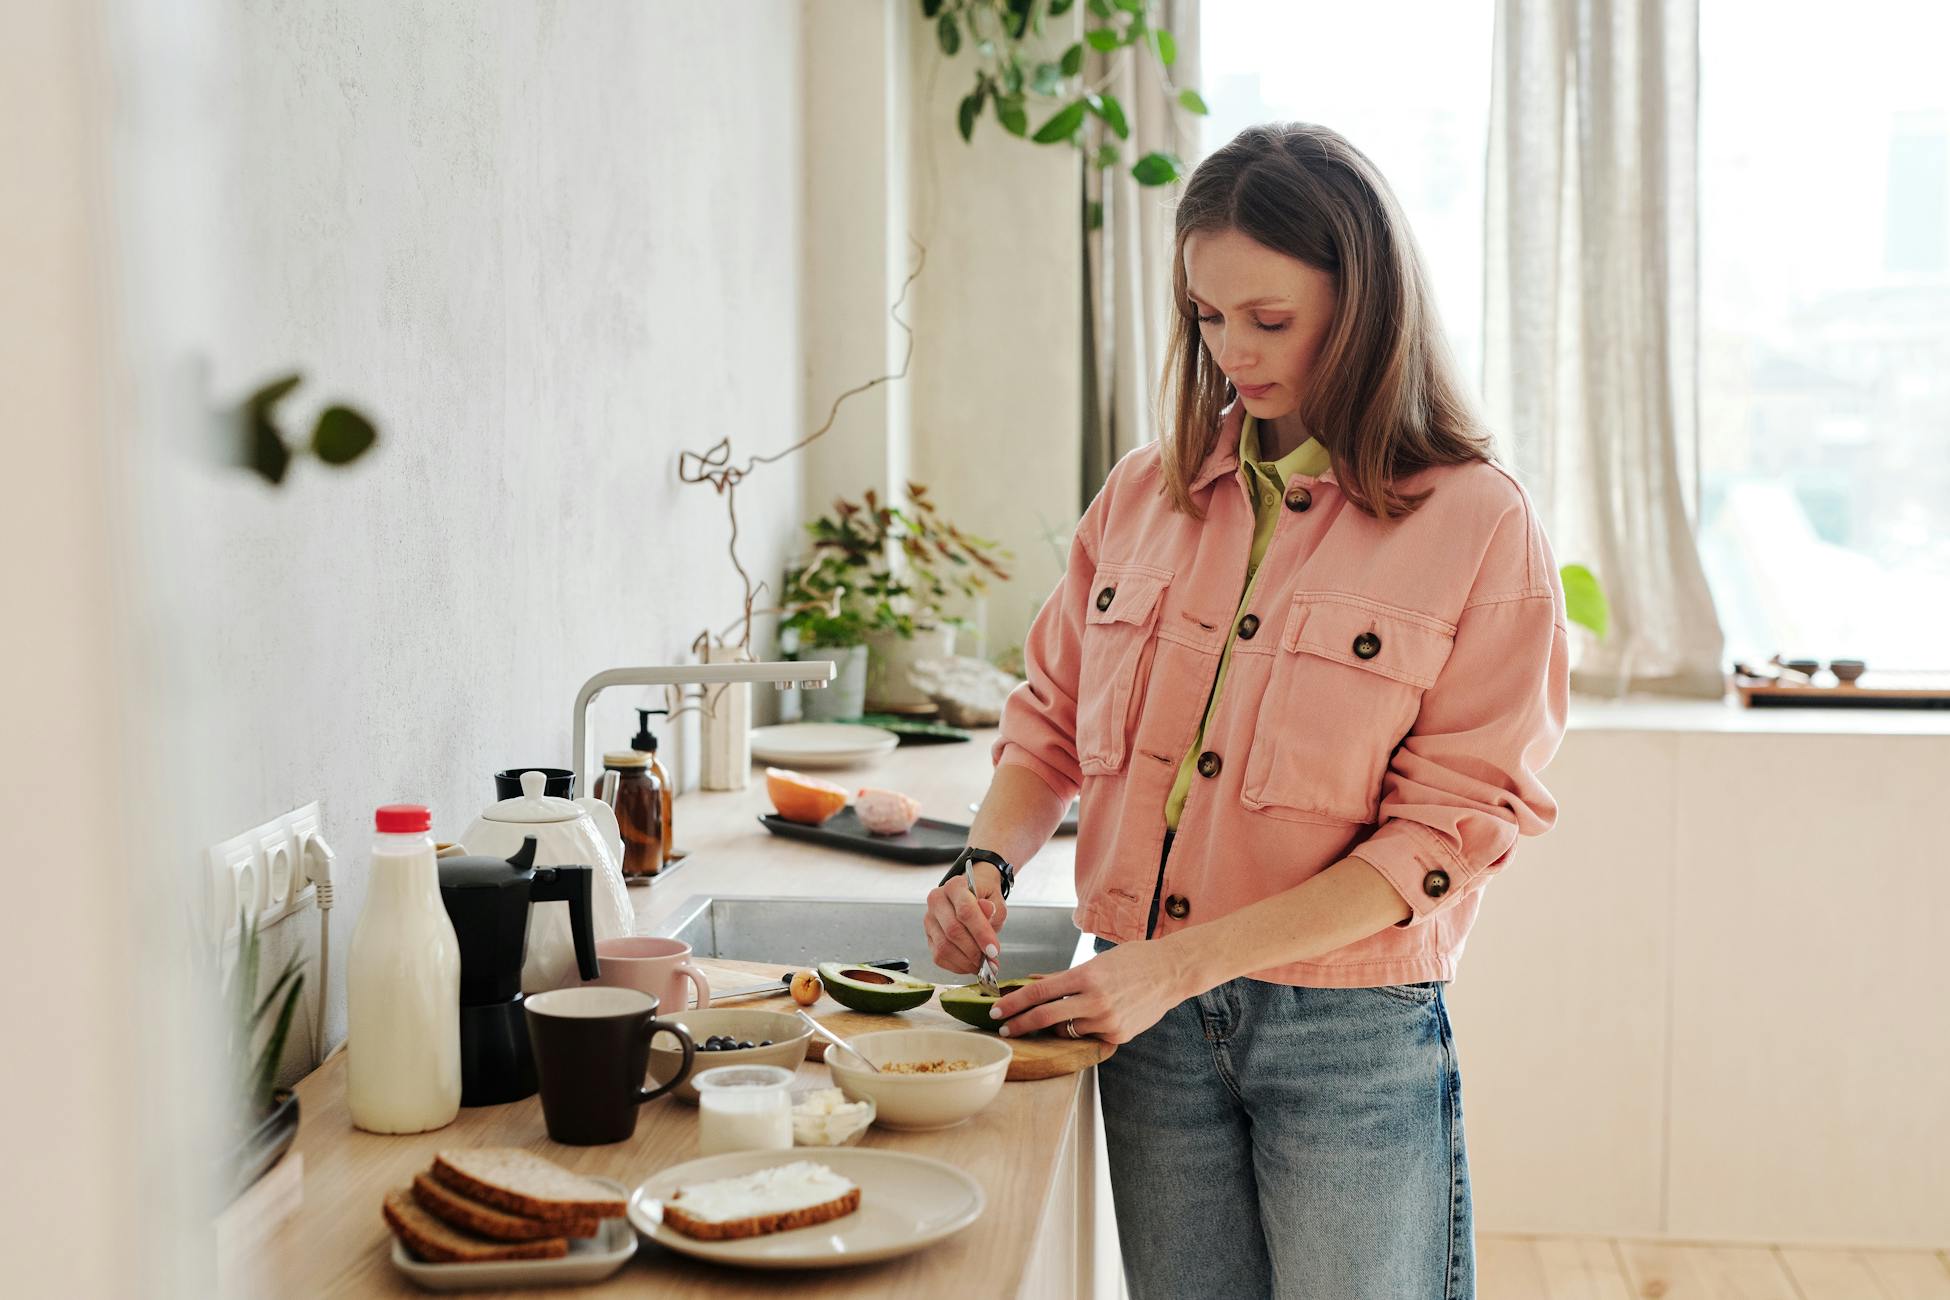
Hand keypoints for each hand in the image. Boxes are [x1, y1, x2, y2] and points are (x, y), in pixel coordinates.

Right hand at [923, 863, 1007, 974]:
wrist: (973, 894)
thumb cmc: (984, 897)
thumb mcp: (995, 898)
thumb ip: (993, 908)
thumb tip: (987, 910)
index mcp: (955, 886)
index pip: (965, 911)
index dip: (980, 933)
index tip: (993, 949)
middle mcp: (937, 901)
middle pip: (953, 931)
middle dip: (974, 950)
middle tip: (990, 960)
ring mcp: (930, 919)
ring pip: (944, 947)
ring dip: (966, 961)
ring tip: (982, 964)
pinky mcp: (928, 936)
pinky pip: (939, 957)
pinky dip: (957, 966)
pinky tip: (970, 964)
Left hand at [991, 939, 1191, 1044]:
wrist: (1171, 972)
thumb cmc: (1134, 960)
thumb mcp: (1096, 962)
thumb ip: (1066, 977)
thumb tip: (1036, 983)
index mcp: (1086, 976)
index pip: (1039, 992)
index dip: (1014, 1003)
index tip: (998, 1011)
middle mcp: (1095, 1000)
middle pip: (1045, 1016)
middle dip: (1020, 1023)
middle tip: (1005, 1027)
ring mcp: (1107, 1020)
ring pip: (1067, 1030)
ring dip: (1055, 1026)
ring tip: (1056, 1018)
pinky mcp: (1118, 1035)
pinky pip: (1088, 1036)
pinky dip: (1082, 1029)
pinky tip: (1088, 1019)